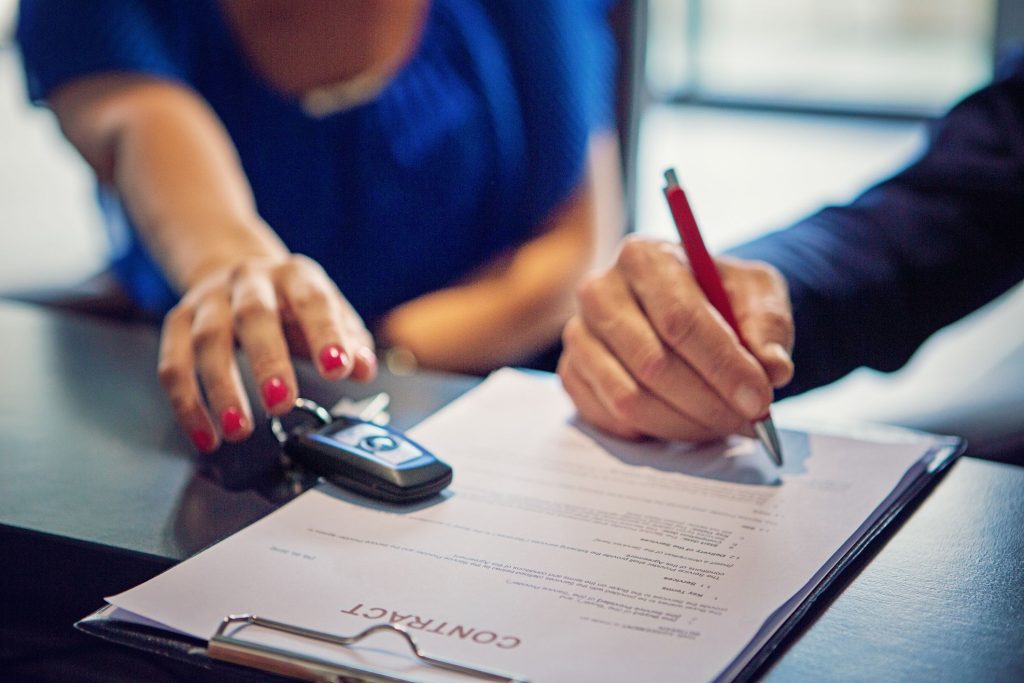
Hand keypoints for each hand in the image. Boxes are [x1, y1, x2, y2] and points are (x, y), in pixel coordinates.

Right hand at [157, 254, 376, 451]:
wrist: (239, 270)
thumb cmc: (291, 302)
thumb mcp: (329, 313)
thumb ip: (350, 341)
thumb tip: (363, 368)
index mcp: (295, 277)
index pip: (313, 302)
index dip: (325, 335)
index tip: (338, 369)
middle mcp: (249, 281)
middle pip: (253, 317)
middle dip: (267, 362)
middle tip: (279, 403)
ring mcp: (209, 300)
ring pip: (207, 340)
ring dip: (221, 388)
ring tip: (238, 429)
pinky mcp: (178, 320)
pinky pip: (174, 363)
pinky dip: (186, 403)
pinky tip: (205, 435)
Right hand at [558, 236, 793, 441]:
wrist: (685, 305)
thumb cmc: (719, 296)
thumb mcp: (756, 291)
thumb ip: (768, 323)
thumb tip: (772, 367)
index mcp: (643, 257)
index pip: (679, 319)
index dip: (722, 365)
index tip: (759, 399)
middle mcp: (599, 291)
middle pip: (653, 363)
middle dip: (708, 402)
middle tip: (749, 421)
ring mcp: (579, 335)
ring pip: (630, 399)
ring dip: (685, 423)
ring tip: (723, 424)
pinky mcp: (572, 373)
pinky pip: (611, 419)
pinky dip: (655, 432)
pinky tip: (687, 422)